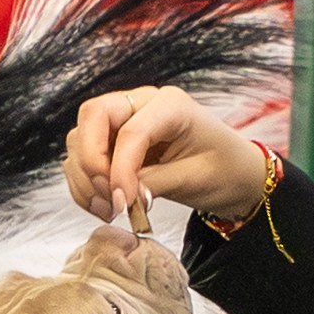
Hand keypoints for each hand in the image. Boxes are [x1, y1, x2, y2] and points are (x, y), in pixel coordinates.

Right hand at [64, 85, 267, 225]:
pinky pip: (83, 159)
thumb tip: (121, 196)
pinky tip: (104, 207)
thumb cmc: (224, 169)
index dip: (120, 168)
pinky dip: (85, 185)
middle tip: (109, 198)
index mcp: (171, 105)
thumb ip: (157, 183)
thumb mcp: (196, 178)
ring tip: (109, 209)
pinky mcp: (113, 143)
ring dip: (85, 177)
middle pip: (93, 116)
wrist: (233, 175)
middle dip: (91, 161)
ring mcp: (123, 122)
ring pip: (80, 138)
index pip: (131, 130)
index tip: (122, 202)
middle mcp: (141, 104)